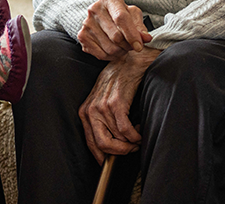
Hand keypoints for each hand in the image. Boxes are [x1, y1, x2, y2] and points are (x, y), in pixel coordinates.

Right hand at [78, 0, 152, 60]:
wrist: (100, 16)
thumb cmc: (120, 14)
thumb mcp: (132, 15)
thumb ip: (140, 27)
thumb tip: (146, 38)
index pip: (121, 18)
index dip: (132, 35)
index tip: (139, 46)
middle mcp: (95, 8)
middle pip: (116, 36)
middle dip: (128, 45)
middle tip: (132, 46)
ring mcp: (86, 23)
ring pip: (110, 48)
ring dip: (121, 52)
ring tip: (123, 46)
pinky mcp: (82, 36)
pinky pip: (101, 54)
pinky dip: (111, 56)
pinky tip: (114, 49)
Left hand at [78, 48, 159, 163]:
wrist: (128, 62)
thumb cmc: (117, 82)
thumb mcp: (101, 100)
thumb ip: (101, 120)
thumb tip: (108, 146)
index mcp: (85, 112)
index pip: (91, 144)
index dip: (102, 157)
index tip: (112, 162)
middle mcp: (91, 111)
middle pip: (102, 145)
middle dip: (119, 152)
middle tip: (130, 150)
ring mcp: (103, 107)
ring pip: (118, 138)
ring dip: (131, 142)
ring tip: (137, 137)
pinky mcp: (116, 103)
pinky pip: (126, 130)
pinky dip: (135, 135)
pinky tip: (139, 131)